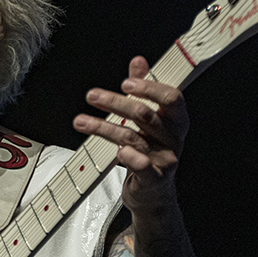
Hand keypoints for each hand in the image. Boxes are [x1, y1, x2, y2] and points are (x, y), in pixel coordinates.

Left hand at [72, 56, 189, 212]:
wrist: (153, 193)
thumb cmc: (151, 152)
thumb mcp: (149, 120)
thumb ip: (145, 90)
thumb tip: (139, 62)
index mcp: (176, 121)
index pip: (171, 98)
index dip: (149, 88)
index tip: (125, 83)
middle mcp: (173, 138)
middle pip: (145, 114)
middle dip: (115, 103)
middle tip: (93, 96)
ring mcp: (165, 159)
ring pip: (132, 137)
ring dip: (103, 127)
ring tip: (82, 121)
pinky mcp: (155, 179)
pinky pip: (142, 165)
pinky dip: (129, 157)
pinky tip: (117, 152)